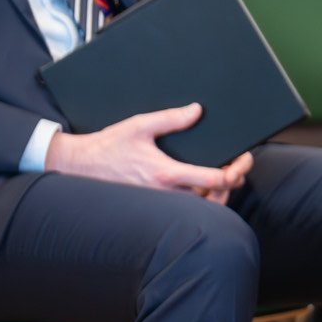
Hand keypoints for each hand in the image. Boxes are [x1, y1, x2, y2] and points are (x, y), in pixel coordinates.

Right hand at [45, 103, 253, 203]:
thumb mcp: (140, 125)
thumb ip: (171, 118)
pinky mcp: (154, 206)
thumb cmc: (109, 146)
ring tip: (225, 177)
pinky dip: (200, 202)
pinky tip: (204, 186)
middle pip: (213, 201)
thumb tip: (197, 111)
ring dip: (217, 196)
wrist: (81, 167)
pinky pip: (184, 210)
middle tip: (238, 169)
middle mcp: (165, 194)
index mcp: (166, 174)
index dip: (233, 172)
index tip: (240, 162)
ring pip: (199, 210)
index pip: (212, 180)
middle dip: (230, 186)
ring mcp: (159, 204)